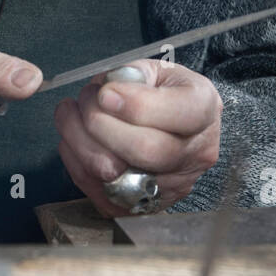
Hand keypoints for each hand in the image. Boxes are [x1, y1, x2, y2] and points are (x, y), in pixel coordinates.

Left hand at [53, 59, 221, 218]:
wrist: (174, 125)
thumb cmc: (160, 92)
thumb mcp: (155, 69)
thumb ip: (131, 75)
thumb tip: (105, 95)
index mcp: (204, 108)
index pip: (179, 113)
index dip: (135, 105)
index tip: (105, 93)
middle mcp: (197, 152)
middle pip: (146, 150)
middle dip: (100, 123)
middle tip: (85, 99)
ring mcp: (174, 184)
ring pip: (116, 174)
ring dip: (79, 141)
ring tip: (71, 115)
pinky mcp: (146, 206)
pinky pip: (101, 191)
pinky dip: (77, 163)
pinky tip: (75, 141)